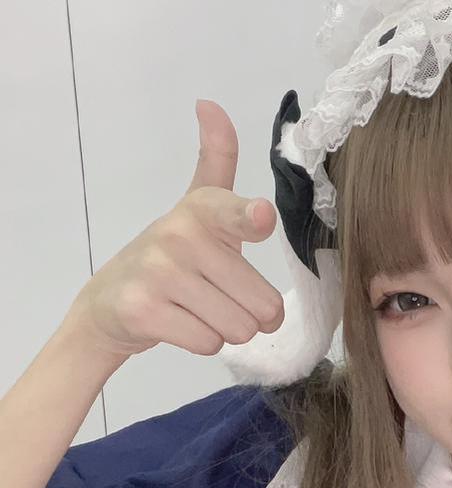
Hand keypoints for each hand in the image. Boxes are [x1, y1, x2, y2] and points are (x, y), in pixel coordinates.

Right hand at [64, 99, 283, 359]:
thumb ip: (216, 162)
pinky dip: (202, 342)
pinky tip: (180, 323)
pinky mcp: (144, 311)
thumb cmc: (172, 256)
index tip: (260, 217)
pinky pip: (209, 343)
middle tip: (221, 300)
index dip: (252, 218)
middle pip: (263, 305)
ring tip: (199, 310)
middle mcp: (179, 237)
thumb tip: (210, 104)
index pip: (234, 213)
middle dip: (251, 314)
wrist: (111, 302)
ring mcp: (158, 274)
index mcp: (203, 211)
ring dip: (227, 329)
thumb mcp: (198, 209)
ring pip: (239, 329)